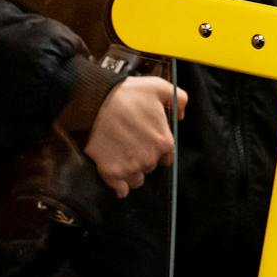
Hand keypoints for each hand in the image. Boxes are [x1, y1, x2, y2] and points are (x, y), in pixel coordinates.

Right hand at [84, 75, 186, 197]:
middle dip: (143, 158)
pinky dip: (119, 186)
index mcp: (164, 142)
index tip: (145, 142)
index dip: (156, 149)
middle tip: (130, 144)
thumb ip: (179, 99)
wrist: (95, 101)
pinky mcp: (111, 172)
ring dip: (131, 172)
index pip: (166, 156)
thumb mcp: (159, 87)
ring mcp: (130, 167)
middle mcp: (150, 159)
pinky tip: (116, 177)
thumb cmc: (128, 94)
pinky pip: (121, 189)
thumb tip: (181, 115)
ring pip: (137, 179)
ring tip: (120, 157)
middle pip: (150, 167)